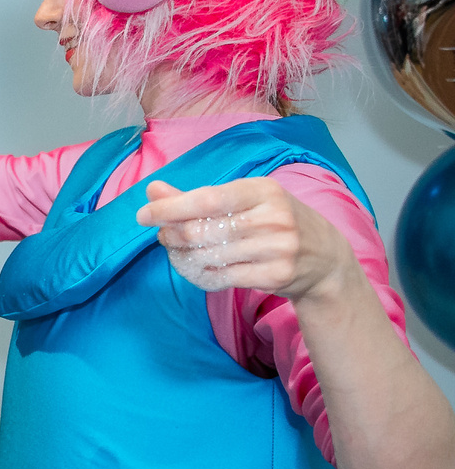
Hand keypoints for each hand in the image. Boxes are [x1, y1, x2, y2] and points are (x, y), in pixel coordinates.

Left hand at [138, 178, 354, 300]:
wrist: (325, 259)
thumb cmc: (275, 222)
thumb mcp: (245, 200)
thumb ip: (197, 196)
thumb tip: (153, 189)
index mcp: (263, 190)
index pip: (206, 198)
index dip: (170, 208)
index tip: (143, 215)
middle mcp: (273, 217)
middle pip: (200, 231)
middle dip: (172, 235)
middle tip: (165, 236)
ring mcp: (277, 248)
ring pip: (206, 257)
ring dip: (183, 257)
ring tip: (181, 252)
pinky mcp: (275, 276)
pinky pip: (219, 279)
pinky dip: (199, 275)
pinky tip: (198, 269)